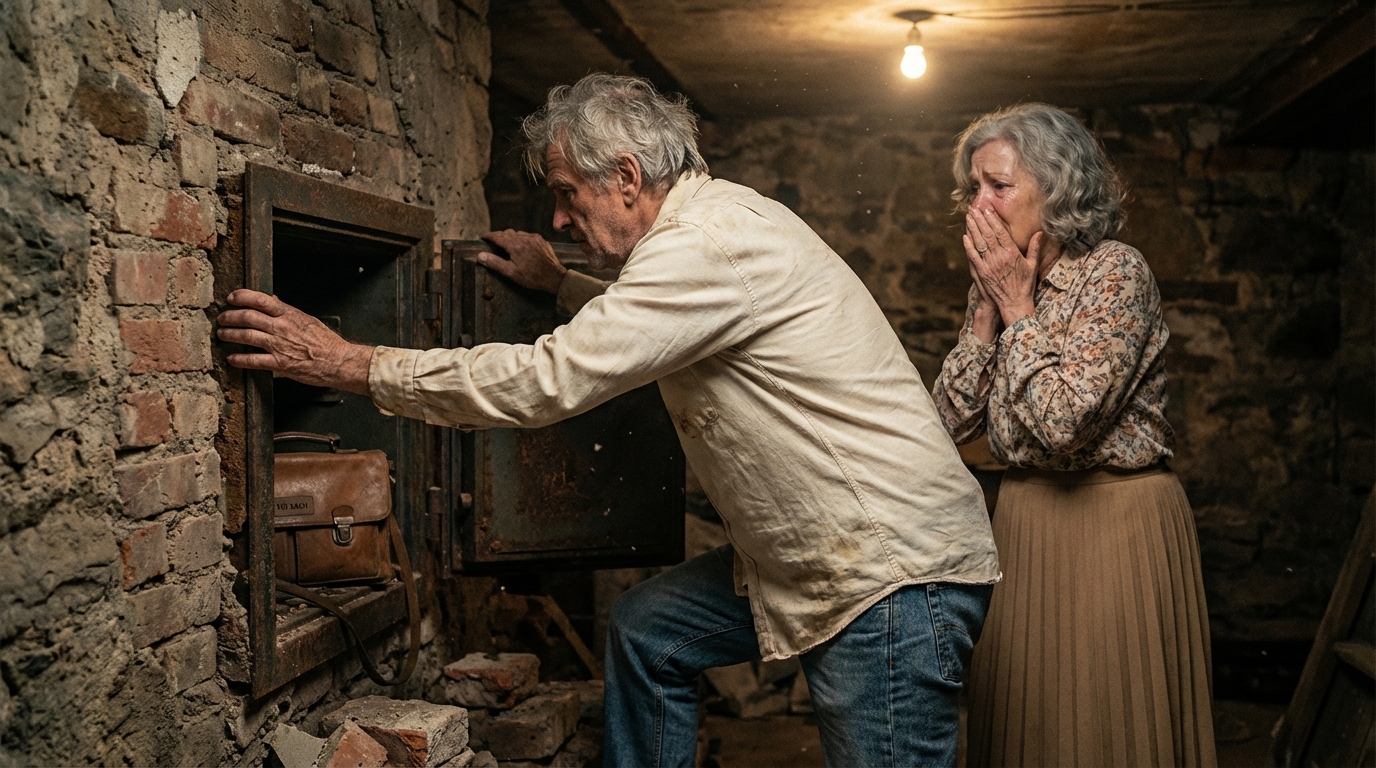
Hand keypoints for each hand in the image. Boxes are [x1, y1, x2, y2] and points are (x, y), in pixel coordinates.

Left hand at [216, 290, 373, 395]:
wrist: (338, 361)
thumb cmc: (326, 342)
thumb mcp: (307, 319)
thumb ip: (288, 311)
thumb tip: (273, 300)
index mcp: (289, 314)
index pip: (260, 299)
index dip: (242, 296)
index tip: (231, 297)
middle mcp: (282, 327)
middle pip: (248, 317)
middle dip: (230, 316)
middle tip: (222, 318)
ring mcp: (279, 345)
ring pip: (246, 336)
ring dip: (230, 334)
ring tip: (222, 334)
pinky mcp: (279, 363)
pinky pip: (253, 360)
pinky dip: (240, 359)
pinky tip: (232, 358)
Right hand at [477, 230, 567, 293]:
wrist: (554, 277)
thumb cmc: (532, 277)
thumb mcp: (511, 272)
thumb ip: (495, 263)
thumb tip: (480, 256)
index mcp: (515, 245)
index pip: (497, 236)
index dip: (489, 236)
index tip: (483, 237)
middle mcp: (524, 238)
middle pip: (507, 233)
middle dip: (499, 237)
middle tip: (493, 243)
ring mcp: (534, 238)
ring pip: (517, 234)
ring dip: (511, 238)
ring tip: (507, 246)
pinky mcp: (541, 240)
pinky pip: (527, 236)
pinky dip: (521, 239)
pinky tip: (521, 248)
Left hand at [963, 207, 1039, 327]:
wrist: (1014, 303)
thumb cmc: (1025, 284)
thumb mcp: (1032, 265)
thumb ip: (1035, 247)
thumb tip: (1040, 232)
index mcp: (1012, 253)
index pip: (1000, 232)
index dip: (992, 220)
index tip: (987, 209)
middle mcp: (1000, 257)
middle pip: (988, 234)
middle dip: (980, 220)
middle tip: (974, 208)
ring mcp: (989, 265)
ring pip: (979, 243)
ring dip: (972, 229)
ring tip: (968, 217)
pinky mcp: (981, 273)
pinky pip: (973, 256)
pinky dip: (968, 245)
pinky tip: (965, 236)